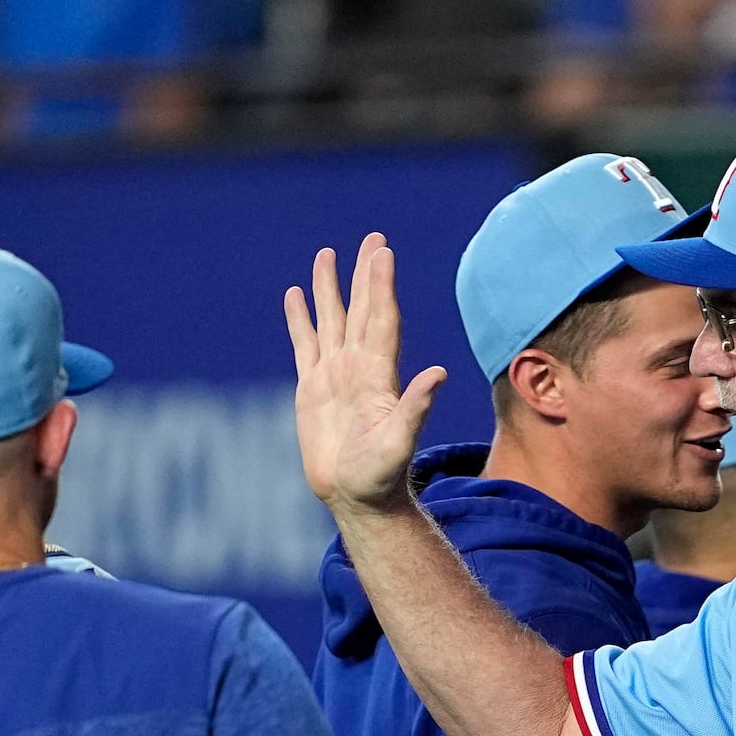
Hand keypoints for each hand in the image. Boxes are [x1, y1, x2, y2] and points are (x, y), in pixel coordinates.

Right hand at [286, 235, 447, 515]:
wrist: (357, 498)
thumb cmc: (380, 477)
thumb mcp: (399, 441)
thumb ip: (416, 407)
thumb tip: (440, 373)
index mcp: (378, 374)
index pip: (380, 319)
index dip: (380, 286)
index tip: (382, 252)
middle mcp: (358, 367)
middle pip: (360, 310)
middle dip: (364, 274)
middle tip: (372, 238)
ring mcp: (334, 376)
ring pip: (331, 320)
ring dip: (330, 288)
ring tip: (326, 254)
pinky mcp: (311, 389)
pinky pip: (304, 345)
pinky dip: (300, 319)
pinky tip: (295, 295)